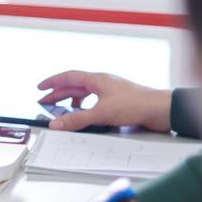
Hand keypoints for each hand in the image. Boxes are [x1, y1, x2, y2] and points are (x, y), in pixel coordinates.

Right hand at [36, 71, 172, 132]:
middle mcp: (103, 83)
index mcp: (97, 79)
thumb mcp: (101, 113)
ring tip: (64, 112)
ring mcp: (111, 92)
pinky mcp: (119, 103)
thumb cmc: (135, 104)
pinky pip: (96, 102)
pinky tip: (86, 116)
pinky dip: (86, 108)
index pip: (68, 77)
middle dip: (59, 94)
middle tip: (46, 103)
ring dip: (73, 102)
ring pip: (86, 94)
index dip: (53, 82)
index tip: (40, 88)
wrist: (160, 110)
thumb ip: (77, 119)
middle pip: (75, 86)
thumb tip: (56, 124)